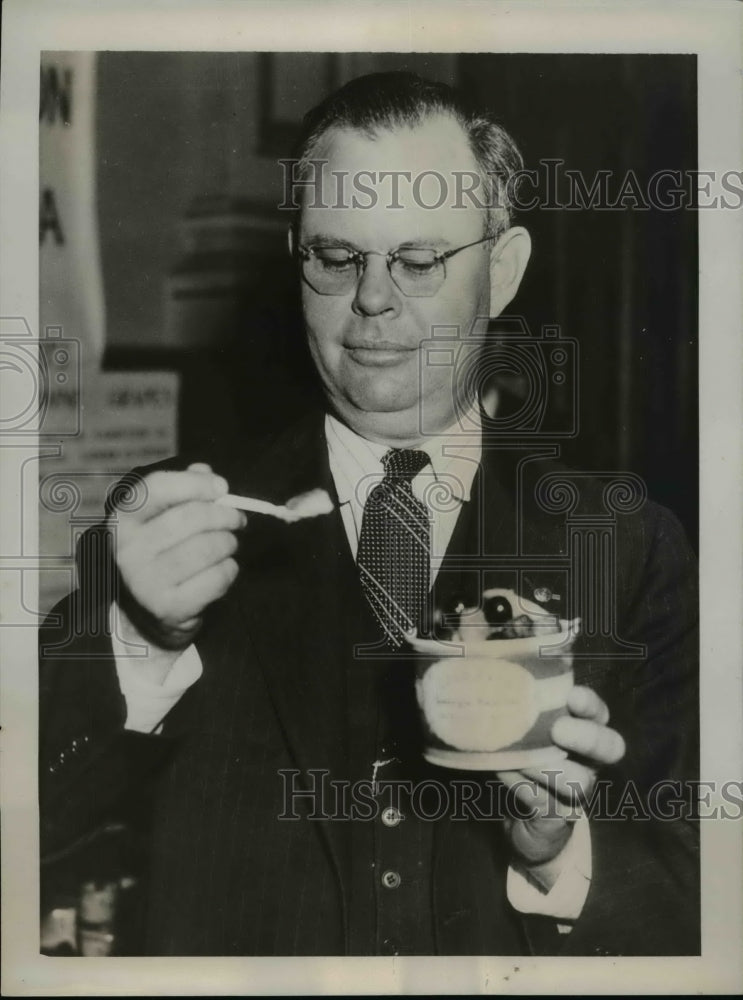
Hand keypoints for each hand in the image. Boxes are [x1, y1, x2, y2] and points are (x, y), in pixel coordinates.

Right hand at [110, 463, 245, 663]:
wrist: (147, 611)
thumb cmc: (162, 552)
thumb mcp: (162, 517)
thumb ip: (184, 489)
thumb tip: (205, 472)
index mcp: (123, 519)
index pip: (158, 488)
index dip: (195, 483)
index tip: (222, 487)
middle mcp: (128, 549)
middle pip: (191, 517)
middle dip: (225, 516)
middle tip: (237, 519)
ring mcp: (146, 581)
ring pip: (208, 548)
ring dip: (229, 543)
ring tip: (228, 544)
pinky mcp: (169, 607)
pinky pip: (216, 578)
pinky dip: (229, 570)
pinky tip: (223, 568)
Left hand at [496, 685, 624, 884]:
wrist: (530, 814)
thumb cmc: (528, 752)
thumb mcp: (529, 721)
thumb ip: (529, 691)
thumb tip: (522, 644)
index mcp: (586, 730)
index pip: (599, 713)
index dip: (590, 705)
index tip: (571, 695)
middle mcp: (590, 760)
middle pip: (610, 747)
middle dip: (588, 737)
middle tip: (558, 730)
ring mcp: (578, 791)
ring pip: (578, 781)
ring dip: (548, 767)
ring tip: (523, 758)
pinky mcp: (558, 815)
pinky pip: (545, 802)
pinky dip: (522, 786)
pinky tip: (504, 771)